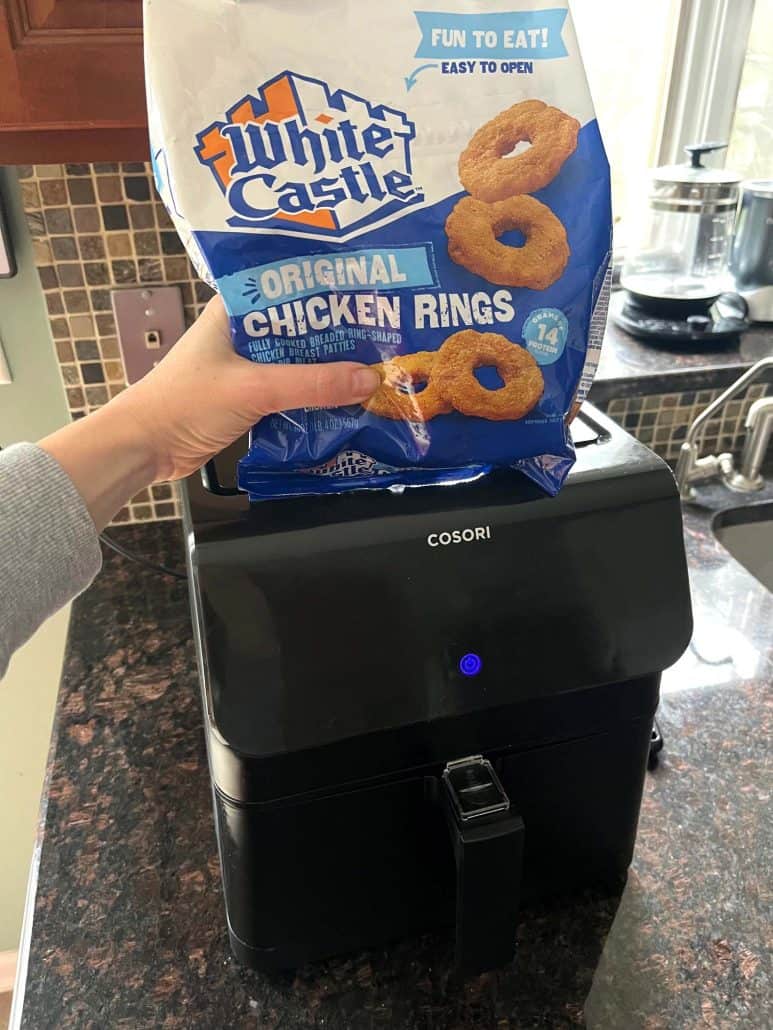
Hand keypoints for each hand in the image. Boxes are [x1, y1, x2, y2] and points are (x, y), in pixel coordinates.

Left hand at [117, 295, 378, 482]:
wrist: (144, 448)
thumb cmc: (186, 403)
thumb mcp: (254, 389)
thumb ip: (312, 384)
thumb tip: (370, 379)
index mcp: (237, 309)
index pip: (292, 285)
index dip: (331, 289)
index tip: (372, 293)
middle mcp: (244, 332)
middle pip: (302, 327)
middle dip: (340, 334)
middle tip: (387, 335)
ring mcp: (246, 366)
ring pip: (299, 361)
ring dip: (330, 368)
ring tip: (376, 366)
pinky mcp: (248, 397)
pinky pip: (291, 390)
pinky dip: (315, 395)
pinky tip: (345, 400)